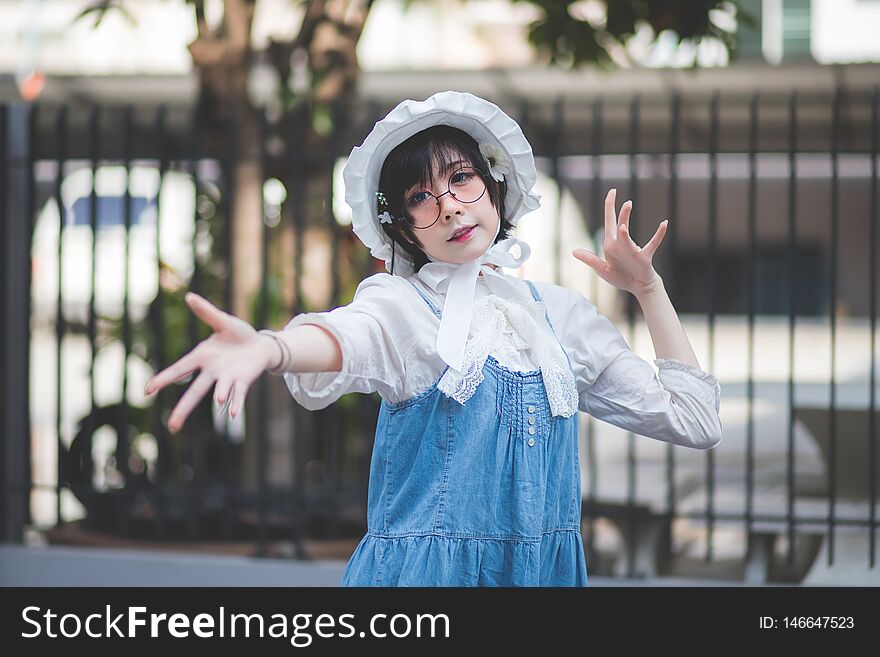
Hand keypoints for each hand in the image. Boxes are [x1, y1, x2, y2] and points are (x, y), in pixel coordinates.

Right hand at [144, 292, 274, 432]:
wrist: (260, 344)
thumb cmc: (238, 334)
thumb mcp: (223, 321)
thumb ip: (207, 313)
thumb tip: (190, 296)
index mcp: (202, 357)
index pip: (180, 369)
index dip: (164, 379)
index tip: (148, 391)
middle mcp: (212, 372)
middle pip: (195, 392)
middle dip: (183, 409)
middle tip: (172, 427)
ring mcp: (227, 379)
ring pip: (219, 391)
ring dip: (220, 395)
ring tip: (219, 400)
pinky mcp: (243, 381)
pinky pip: (238, 394)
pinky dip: (236, 403)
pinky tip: (233, 415)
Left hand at [572, 188, 667, 296]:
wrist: (638, 287)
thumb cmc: (621, 277)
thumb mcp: (602, 270)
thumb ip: (590, 260)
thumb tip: (573, 251)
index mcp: (611, 245)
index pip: (609, 222)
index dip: (609, 207)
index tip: (612, 192)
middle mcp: (621, 244)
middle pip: (618, 222)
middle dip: (616, 208)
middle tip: (616, 192)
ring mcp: (633, 249)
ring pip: (627, 232)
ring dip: (626, 218)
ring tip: (627, 205)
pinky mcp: (644, 257)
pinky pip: (652, 243)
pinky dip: (658, 234)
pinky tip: (664, 224)